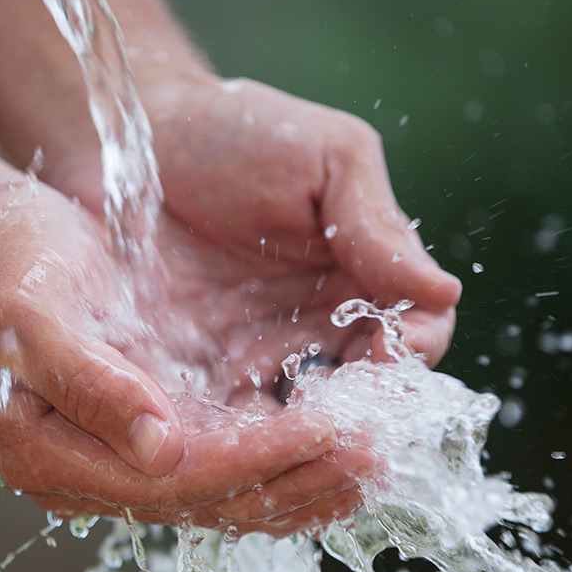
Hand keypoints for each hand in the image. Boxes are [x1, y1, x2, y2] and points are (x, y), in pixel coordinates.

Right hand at [0, 174, 375, 533]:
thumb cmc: (3, 266)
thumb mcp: (30, 315)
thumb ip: (89, 383)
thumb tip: (159, 451)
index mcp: (51, 454)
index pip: (181, 479)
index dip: (262, 458)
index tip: (334, 433)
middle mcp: (89, 473)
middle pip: (213, 500)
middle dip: (300, 479)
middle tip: (378, 456)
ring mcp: (119, 457)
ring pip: (228, 491)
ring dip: (303, 479)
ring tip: (374, 459)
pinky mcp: (147, 432)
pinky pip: (226, 460)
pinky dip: (282, 455)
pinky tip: (331, 443)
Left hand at [37, 76, 461, 530]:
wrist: (128, 139)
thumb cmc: (234, 131)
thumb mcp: (324, 158)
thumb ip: (377, 225)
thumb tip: (443, 293)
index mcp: (363, 274)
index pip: (415, 334)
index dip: (411, 353)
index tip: (390, 356)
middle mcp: (319, 324)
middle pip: (366, 393)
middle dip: (362, 414)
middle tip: (339, 420)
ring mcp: (260, 353)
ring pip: (301, 422)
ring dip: (303, 438)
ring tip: (286, 438)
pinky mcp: (201, 374)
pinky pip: (232, 422)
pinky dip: (241, 439)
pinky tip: (232, 439)